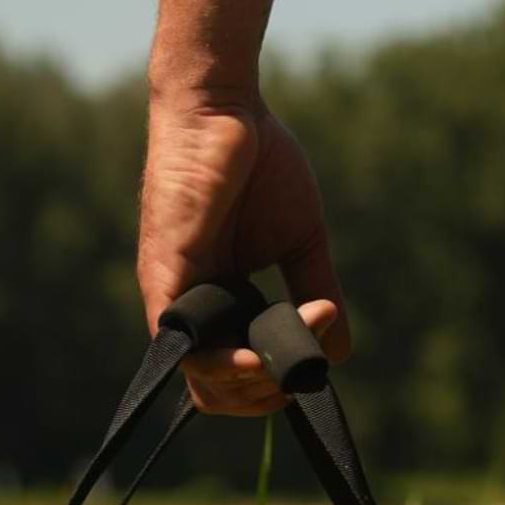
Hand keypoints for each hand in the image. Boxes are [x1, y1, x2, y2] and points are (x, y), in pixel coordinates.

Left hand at [138, 92, 349, 415]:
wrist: (225, 109)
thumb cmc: (261, 164)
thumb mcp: (302, 239)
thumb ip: (314, 289)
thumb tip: (341, 352)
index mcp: (223, 298)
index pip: (235, 372)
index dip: (271, 386)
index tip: (308, 367)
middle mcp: (193, 305)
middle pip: (214, 388)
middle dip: (262, 394)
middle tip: (299, 367)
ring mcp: (174, 294)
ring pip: (199, 376)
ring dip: (248, 382)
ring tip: (288, 357)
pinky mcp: (163, 275)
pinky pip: (181, 342)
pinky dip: (219, 361)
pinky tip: (255, 356)